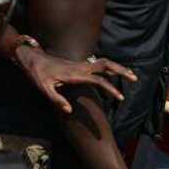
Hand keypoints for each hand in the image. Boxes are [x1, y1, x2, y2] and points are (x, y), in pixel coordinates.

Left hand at [16, 46, 135, 114]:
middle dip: (120, 70)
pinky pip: (98, 64)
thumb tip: (69, 110)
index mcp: (75, 74)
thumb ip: (56, 100)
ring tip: (131, 76)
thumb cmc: (38, 75)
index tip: (120, 98)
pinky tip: (115, 73)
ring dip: (117, 67)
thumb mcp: (44, 89)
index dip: (110, 88)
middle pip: (105, 64)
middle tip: (134, 78)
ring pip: (103, 62)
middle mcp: (80, 67)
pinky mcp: (79, 64)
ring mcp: (80, 64)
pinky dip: (109, 67)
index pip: (98, 80)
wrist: (33, 58)